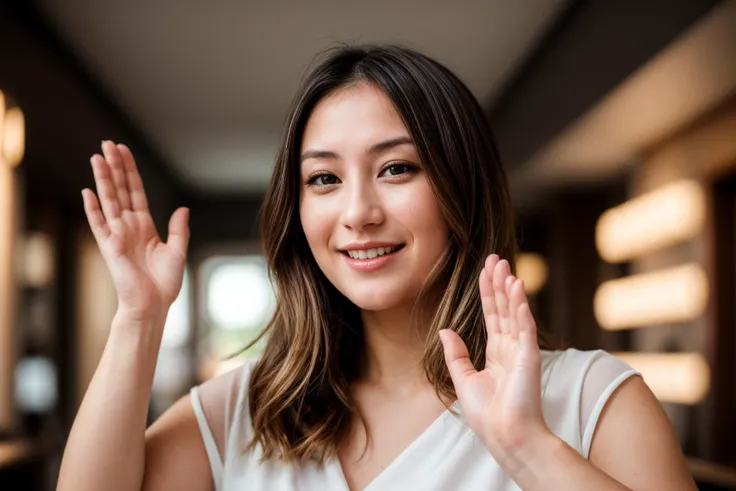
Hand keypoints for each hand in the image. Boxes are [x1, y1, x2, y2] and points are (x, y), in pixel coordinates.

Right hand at [82, 141, 189, 322]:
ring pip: (109, 200)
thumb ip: (179, 229)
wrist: (152, 305)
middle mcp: (129, 226)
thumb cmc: (164, 283)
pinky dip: (93, 208)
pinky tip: (87, 191)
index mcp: (145, 226)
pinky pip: (99, 223)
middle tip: (107, 144)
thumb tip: (183, 208)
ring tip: (97, 157)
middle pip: (120, 189)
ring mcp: (117, 234)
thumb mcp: (177, 251)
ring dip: (102, 179)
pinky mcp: (109, 246)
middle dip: (114, 166)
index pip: (136, 191)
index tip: (124, 152)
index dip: (130, 171)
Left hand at [439, 254, 549, 463]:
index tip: (485, 271)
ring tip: (504, 267)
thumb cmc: (487, 414)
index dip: (488, 292)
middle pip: (503, 308)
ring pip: (515, 312)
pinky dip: (521, 308)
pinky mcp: (529, 357)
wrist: (504, 435)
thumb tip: (445, 330)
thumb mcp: (463, 379)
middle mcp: (511, 347)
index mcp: (496, 353)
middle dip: (499, 283)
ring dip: (510, 289)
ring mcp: (522, 350)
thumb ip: (456, 353)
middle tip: (496, 258)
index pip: (492, 315)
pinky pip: (525, 327)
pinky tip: (517, 290)